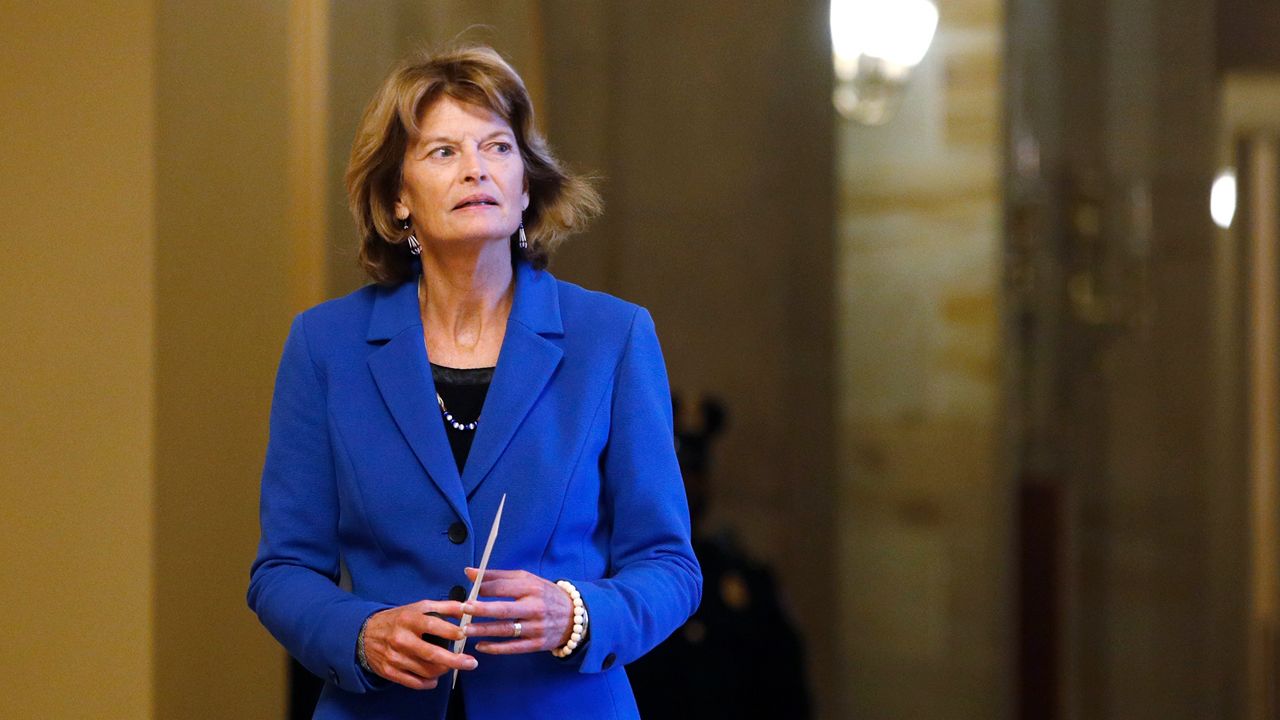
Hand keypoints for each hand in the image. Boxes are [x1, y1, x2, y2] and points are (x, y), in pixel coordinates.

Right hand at [361, 600, 476, 689]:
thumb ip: (444, 607)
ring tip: (451, 666)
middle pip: (432, 654)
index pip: (433, 626)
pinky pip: (414, 682)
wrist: (365, 634)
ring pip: (426, 670)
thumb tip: (467, 608)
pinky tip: (435, 678)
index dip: (451, 632)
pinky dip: (428, 682)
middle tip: (471, 663)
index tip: (465, 635)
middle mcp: (401, 639)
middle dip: (455, 660)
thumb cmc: (398, 619)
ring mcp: (395, 657)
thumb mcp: (418, 607)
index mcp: (409, 620)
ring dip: (443, 670)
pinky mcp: (390, 671)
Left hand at [462, 568, 574, 653]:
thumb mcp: (527, 579)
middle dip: (482, 609)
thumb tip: (469, 572)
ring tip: (464, 630)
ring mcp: (536, 627)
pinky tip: (481, 646)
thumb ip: (497, 576)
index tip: (468, 590)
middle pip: (504, 609)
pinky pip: (514, 647)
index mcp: (531, 587)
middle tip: (462, 609)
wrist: (575, 616)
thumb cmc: (544, 594)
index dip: (484, 588)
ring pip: (506, 630)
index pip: (504, 587)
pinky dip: (496, 648)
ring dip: (484, 630)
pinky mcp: (537, 644)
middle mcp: (535, 607)